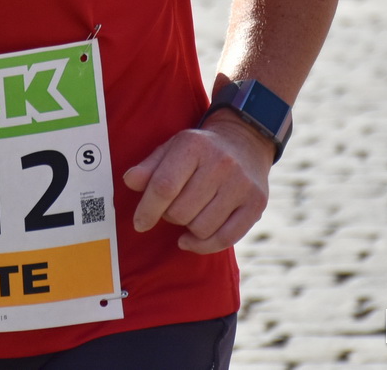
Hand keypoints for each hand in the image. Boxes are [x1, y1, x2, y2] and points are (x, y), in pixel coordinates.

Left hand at [123, 113, 274, 253]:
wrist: (245, 141)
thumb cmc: (200, 150)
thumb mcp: (172, 148)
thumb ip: (149, 167)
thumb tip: (130, 181)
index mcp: (195, 145)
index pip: (164, 186)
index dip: (147, 209)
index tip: (140, 223)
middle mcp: (221, 163)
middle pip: (181, 211)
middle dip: (169, 216)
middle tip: (173, 208)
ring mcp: (241, 184)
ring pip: (201, 228)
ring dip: (187, 229)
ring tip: (189, 214)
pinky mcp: (256, 204)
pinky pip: (225, 239)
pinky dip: (203, 246)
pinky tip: (191, 239)